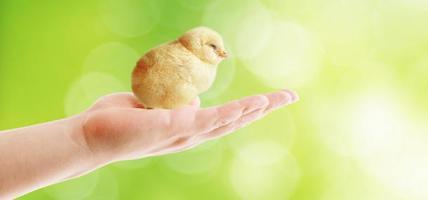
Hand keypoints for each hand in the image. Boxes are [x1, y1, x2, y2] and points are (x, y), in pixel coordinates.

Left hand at [77, 90, 298, 164]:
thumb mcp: (156, 106)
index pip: (228, 117)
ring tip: (278, 99)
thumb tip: (194, 100)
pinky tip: (250, 105)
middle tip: (292, 96)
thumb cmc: (120, 120)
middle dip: (266, 108)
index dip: (252, 109)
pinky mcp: (174, 128)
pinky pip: (208, 119)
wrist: (91, 137)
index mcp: (190, 128)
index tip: (273, 99)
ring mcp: (185, 134)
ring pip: (228, 121)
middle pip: (237, 120)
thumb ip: (178, 103)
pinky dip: (231, 113)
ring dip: (255, 109)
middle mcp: (193, 135)